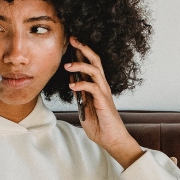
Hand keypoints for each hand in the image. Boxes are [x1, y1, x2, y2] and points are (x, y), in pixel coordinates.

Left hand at [65, 36, 144, 168]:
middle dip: (83, 49)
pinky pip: (93, 87)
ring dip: (80, 65)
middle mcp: (102, 86)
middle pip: (95, 61)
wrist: (112, 140)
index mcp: (97, 86)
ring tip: (67, 65)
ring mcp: (104, 93)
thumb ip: (80, 96)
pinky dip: (82, 84)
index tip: (71, 42)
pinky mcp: (104, 101)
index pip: (90, 64)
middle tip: (72, 39)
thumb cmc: (100, 126)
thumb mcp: (85, 109)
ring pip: (94, 70)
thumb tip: (73, 84)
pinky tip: (72, 85)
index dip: (81, 52)